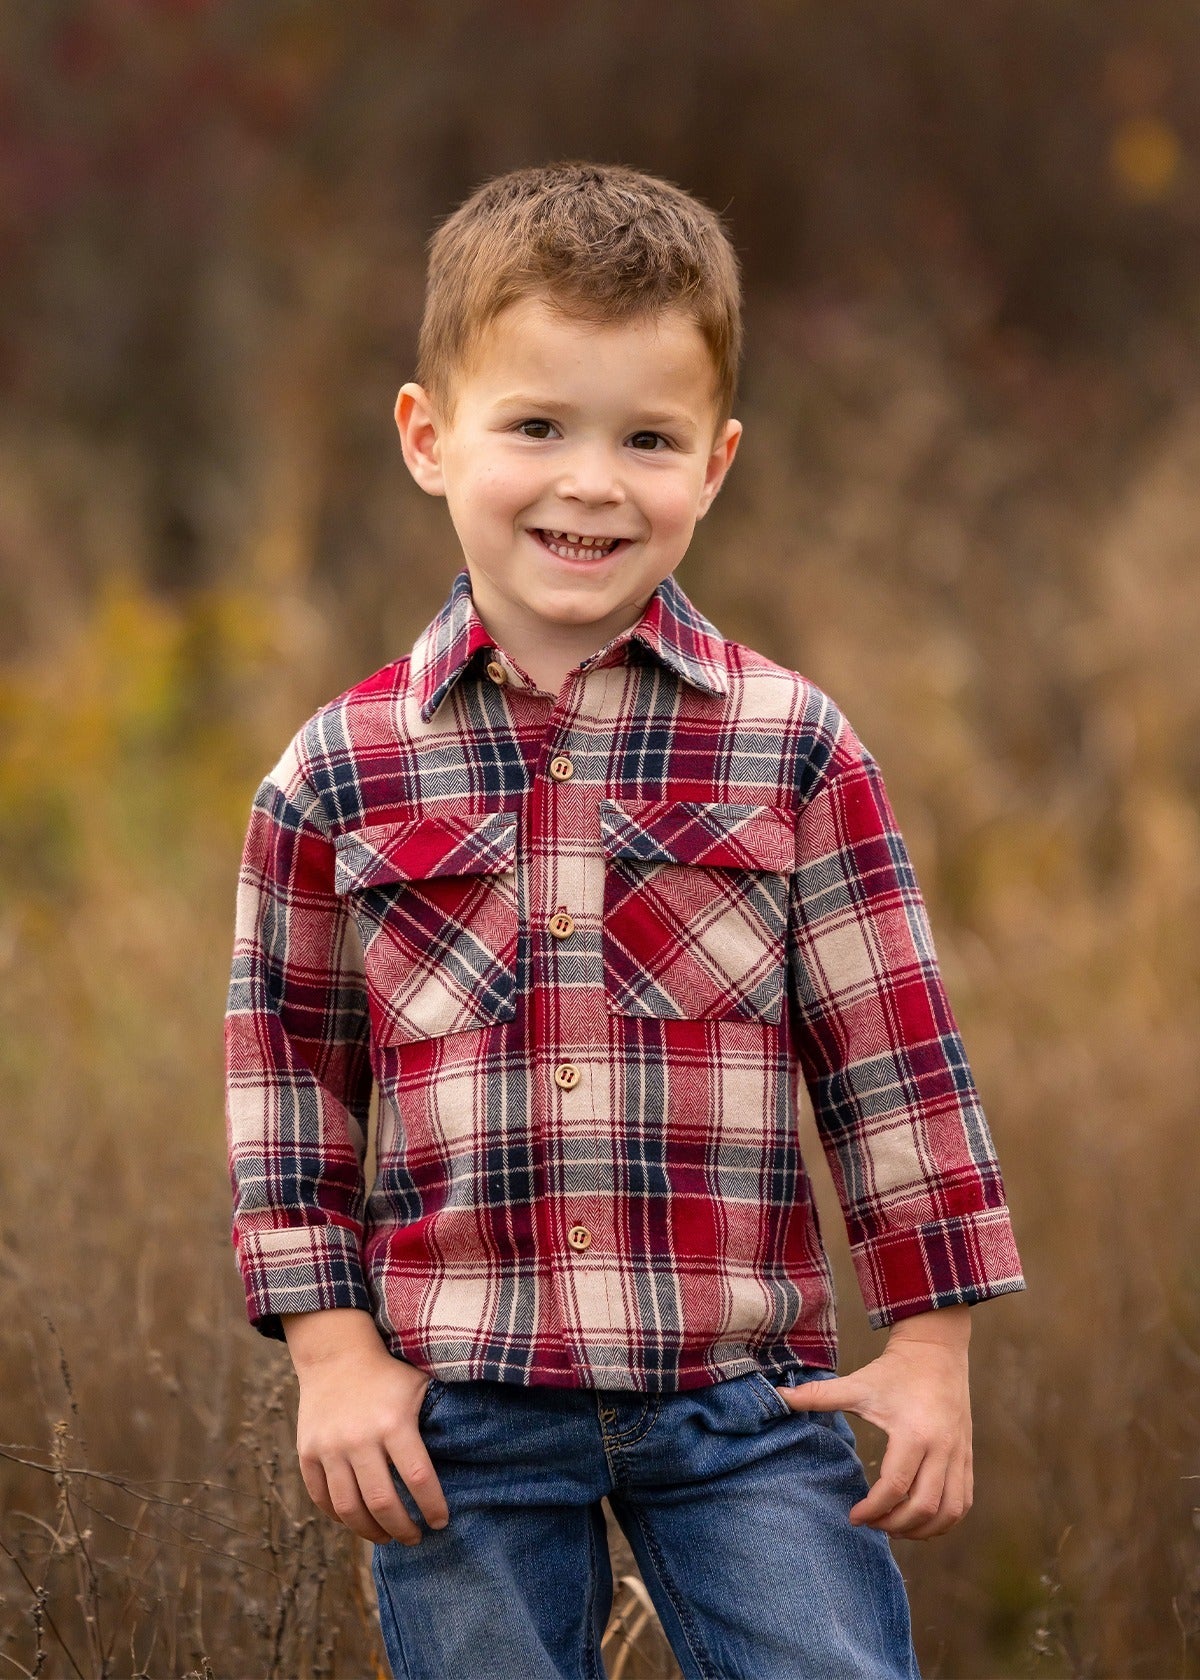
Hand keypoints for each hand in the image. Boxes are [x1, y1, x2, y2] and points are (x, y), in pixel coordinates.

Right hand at [281, 1308, 449, 1544]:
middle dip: (402, 1529)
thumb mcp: (420, 1387)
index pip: (419, 1478)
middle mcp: (359, 1438)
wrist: (336, 1356)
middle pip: (382, 1502)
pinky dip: (339, 1517)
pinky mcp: (308, 1453)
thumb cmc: (388, 1376)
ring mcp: (330, 1447)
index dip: (432, 1506)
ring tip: (386, 1537)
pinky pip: (321, 1498)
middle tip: (414, 1539)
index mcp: (394, 1423)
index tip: (441, 1522)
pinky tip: (357, 1520)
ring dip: (370, 1532)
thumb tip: (476, 1449)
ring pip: (349, 1508)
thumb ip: (441, 1418)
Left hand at [776, 1306, 972, 1539]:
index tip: (853, 1515)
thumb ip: (818, 1395)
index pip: (895, 1488)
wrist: (936, 1351)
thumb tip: (778, 1397)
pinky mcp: (967, 1457)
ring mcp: (959, 1455)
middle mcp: (942, 1449)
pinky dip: (944, 1521)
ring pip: (949, 1511)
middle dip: (895, 1524)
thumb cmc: (893, 1371)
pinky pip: (963, 1502)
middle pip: (924, 1507)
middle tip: (872, 1524)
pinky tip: (921, 1521)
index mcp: (913, 1434)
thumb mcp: (857, 1384)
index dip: (873, 1509)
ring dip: (922, 1529)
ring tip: (895, 1528)